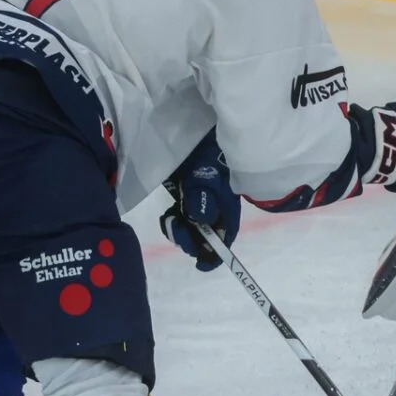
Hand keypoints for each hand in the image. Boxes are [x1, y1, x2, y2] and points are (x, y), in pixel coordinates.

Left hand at [159, 133, 240, 271]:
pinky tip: (168, 213)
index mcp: (227, 204)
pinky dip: (175, 219)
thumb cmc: (205, 152)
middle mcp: (217, 206)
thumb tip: (201, 220)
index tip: (201, 266)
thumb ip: (203, 196)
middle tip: (176, 230)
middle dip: (193, 239)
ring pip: (193, 226)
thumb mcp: (204, 173)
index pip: (225, 234)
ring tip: (169, 220)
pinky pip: (183, 215)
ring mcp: (201, 200)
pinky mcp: (187, 194)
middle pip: (208, 233)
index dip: (216, 252)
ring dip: (181, 230)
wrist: (192, 129)